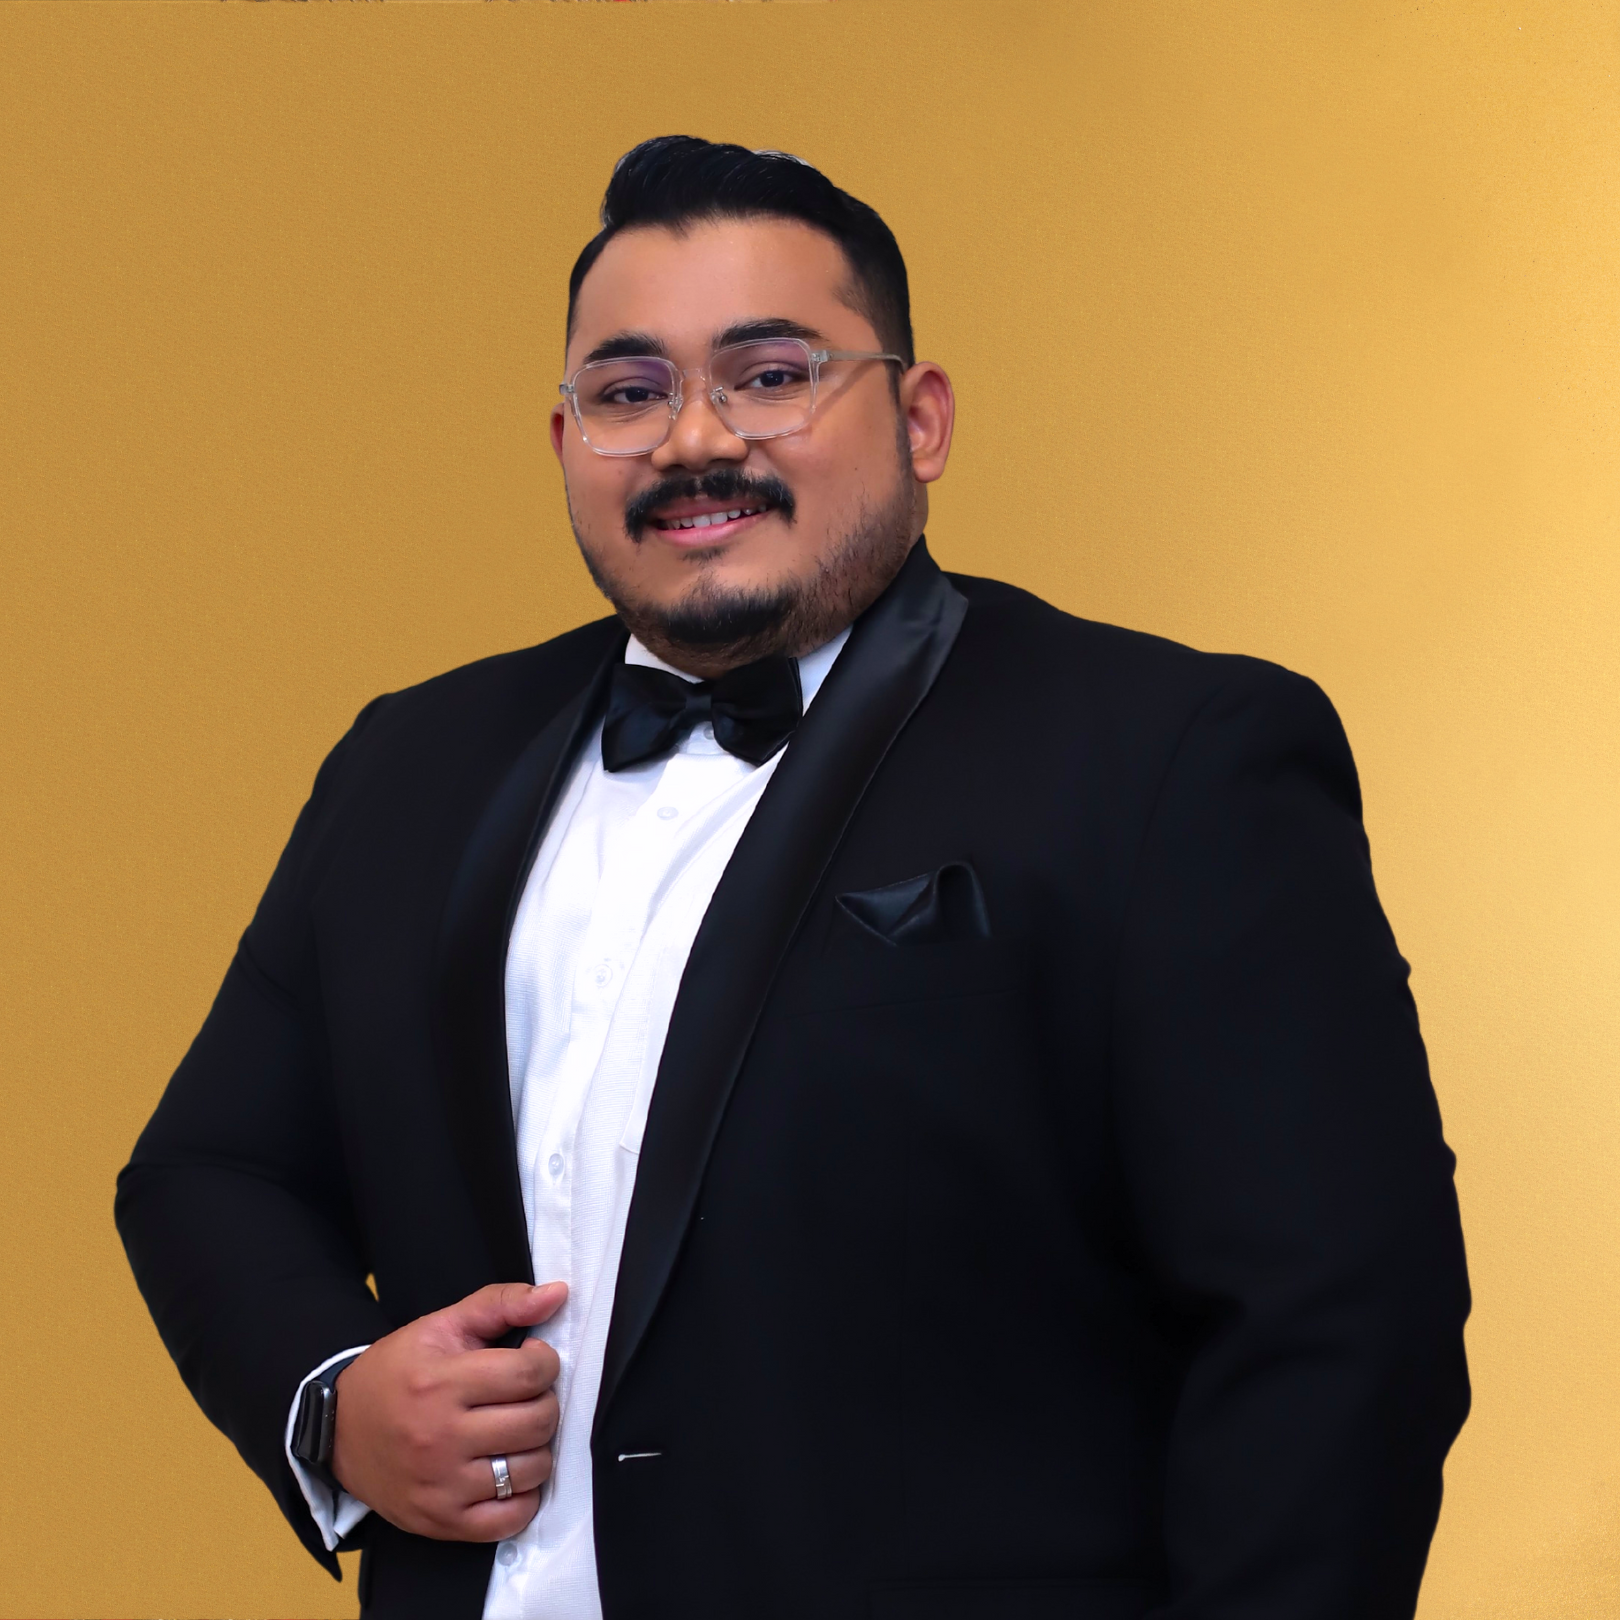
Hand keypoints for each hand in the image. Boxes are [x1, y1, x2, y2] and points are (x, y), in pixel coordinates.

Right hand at [331, 1280, 567, 1540]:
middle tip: (525, 1397)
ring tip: (515, 1432)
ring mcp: (441, 1486)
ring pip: (532, 1470)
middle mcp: (440, 1437)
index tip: (530, 1361)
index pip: (528, 1374)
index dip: (544, 1363)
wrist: (338, 1430)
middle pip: (537, 1422)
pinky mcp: (441, 1521)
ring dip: (536, 1448)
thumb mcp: (442, 1325)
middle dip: (544, 1402)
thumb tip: (558, 1293)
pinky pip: (510, 1519)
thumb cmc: (398, 1372)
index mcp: (441, 1382)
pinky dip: (523, 1497)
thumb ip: (501, 1304)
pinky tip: (509, 1472)